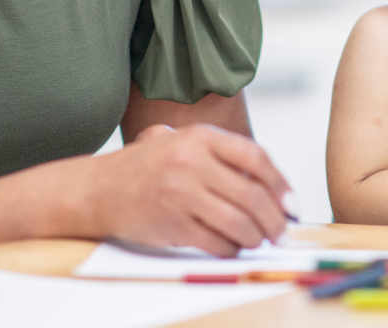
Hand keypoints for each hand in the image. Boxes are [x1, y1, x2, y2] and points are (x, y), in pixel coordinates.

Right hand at [78, 123, 291, 256]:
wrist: (95, 189)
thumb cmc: (143, 168)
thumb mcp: (178, 141)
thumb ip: (219, 152)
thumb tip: (270, 183)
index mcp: (200, 136)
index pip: (256, 158)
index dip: (282, 185)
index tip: (292, 205)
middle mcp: (192, 161)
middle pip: (253, 196)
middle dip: (276, 220)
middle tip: (281, 233)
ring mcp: (181, 192)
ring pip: (239, 223)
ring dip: (256, 238)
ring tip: (257, 241)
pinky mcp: (171, 222)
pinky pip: (216, 242)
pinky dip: (231, 249)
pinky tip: (231, 247)